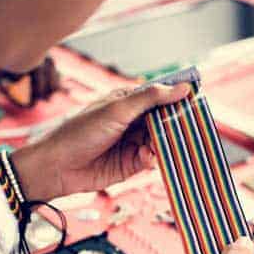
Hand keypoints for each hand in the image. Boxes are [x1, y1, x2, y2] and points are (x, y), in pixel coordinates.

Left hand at [11, 83, 189, 200]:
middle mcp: (133, 122)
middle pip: (164, 121)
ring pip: (161, 141)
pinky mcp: (131, 165)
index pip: (160, 96)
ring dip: (164, 143)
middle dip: (175, 124)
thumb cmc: (80, 131)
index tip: (195, 98)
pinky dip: (153, 158)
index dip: (177, 98)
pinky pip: (152, 160)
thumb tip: (182, 87)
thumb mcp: (117, 109)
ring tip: (162, 143)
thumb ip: (150, 98)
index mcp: (128, 102)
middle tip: (188, 126)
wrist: (57, 166)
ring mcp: (133, 143)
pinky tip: (147, 157)